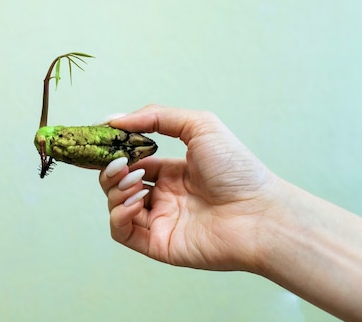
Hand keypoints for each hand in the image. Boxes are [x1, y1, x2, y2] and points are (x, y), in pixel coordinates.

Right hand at [99, 105, 278, 270]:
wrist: (260, 212)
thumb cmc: (238, 170)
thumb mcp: (199, 126)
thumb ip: (156, 117)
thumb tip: (116, 120)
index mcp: (173, 171)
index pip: (132, 161)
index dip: (116, 151)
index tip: (101, 140)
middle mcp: (164, 196)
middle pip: (119, 183)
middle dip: (111, 170)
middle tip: (118, 162)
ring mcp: (160, 220)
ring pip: (117, 205)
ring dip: (115, 189)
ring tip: (134, 179)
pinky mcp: (158, 244)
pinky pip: (122, 231)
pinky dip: (118, 214)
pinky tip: (136, 199)